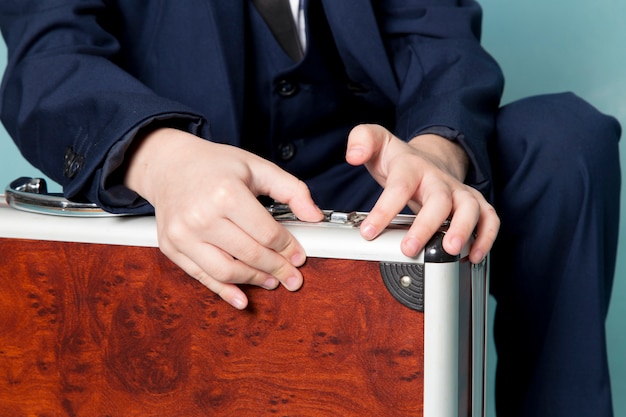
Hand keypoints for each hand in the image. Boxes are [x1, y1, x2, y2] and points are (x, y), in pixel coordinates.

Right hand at [124, 128, 323, 308]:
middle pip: (250, 254)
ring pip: (226, 271)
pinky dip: (223, 291)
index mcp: (226, 193)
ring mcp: (183, 234)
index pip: (267, 233)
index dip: (288, 248)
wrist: (169, 164)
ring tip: (271, 281)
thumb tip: (315, 216)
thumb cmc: (215, 165)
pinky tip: (241, 298)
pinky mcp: (172, 246)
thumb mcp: (257, 167)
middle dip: (277, 269)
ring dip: (254, 281)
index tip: (299, 256)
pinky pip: (201, 276)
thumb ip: (291, 190)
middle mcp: (201, 216)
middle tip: (292, 277)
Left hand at [345, 124, 498, 263]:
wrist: (427, 159)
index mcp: (412, 166)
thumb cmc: (399, 159)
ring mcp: (458, 191)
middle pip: (439, 199)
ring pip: (470, 207)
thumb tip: (354, 153)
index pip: (400, 186)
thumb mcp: (376, 143)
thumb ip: (361, 140)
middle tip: (410, 248)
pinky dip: (486, 237)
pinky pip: (489, 218)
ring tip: (451, 251)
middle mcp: (439, 178)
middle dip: (427, 225)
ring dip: (464, 230)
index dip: (384, 210)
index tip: (369, 233)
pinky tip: (474, 256)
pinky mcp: (472, 203)